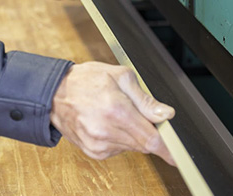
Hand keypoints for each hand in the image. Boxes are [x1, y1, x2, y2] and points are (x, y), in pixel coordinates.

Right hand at [50, 62, 175, 164]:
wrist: (55, 93)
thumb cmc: (85, 80)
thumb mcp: (120, 76)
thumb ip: (145, 99)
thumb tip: (165, 114)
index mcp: (116, 110)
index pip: (151, 138)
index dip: (168, 149)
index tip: (178, 156)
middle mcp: (106, 131)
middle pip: (143, 144)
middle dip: (149, 132)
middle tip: (137, 114)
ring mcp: (98, 144)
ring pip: (132, 147)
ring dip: (133, 135)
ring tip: (117, 114)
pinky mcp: (93, 152)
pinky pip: (118, 150)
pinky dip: (120, 139)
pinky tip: (108, 124)